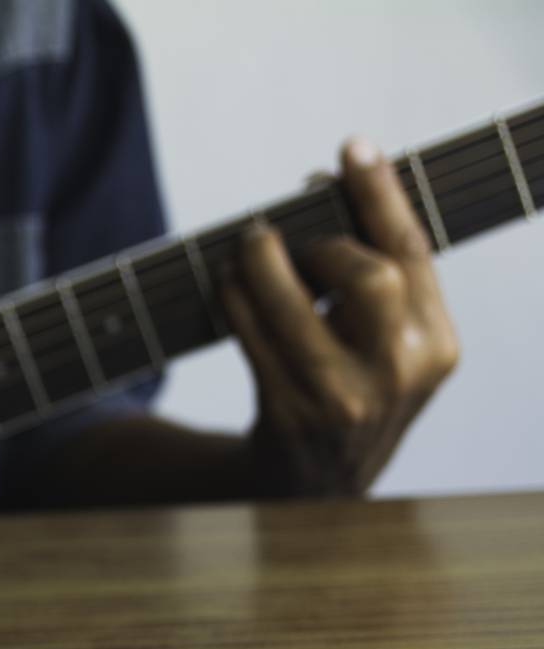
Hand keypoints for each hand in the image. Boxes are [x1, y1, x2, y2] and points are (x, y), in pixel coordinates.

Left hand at [223, 137, 459, 495]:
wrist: (310, 487)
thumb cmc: (347, 392)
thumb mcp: (387, 347)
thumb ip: (379, 282)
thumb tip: (329, 186)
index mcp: (436, 346)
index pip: (413, 252)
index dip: (380, 194)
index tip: (351, 147)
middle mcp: (399, 373)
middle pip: (368, 274)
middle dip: (322, 238)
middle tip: (288, 230)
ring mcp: (343, 398)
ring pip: (298, 304)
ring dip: (263, 260)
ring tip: (248, 243)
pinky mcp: (288, 413)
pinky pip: (252, 336)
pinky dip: (233, 298)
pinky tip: (226, 282)